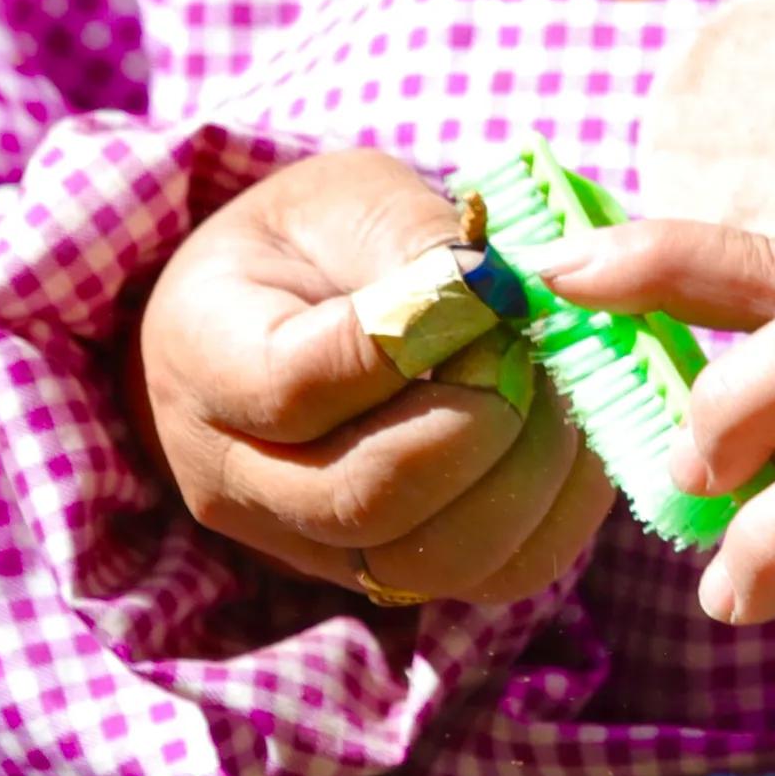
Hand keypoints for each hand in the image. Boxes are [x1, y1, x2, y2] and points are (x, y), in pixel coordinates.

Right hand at [129, 150, 613, 604]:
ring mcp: (305, 546)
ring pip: (431, 560)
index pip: (295, 386)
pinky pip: (486, 577)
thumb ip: (413, 239)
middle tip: (533, 350)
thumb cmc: (311, 242)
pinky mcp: (386, 575)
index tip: (491, 288)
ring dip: (527, 475)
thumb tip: (502, 295)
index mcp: (198, 359)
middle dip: (480, 423)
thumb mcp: (346, 198)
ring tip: (559, 389)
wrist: (284, 316)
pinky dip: (554, 512)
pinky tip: (575, 439)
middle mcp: (232, 479)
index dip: (410, 343)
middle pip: (363, 500)